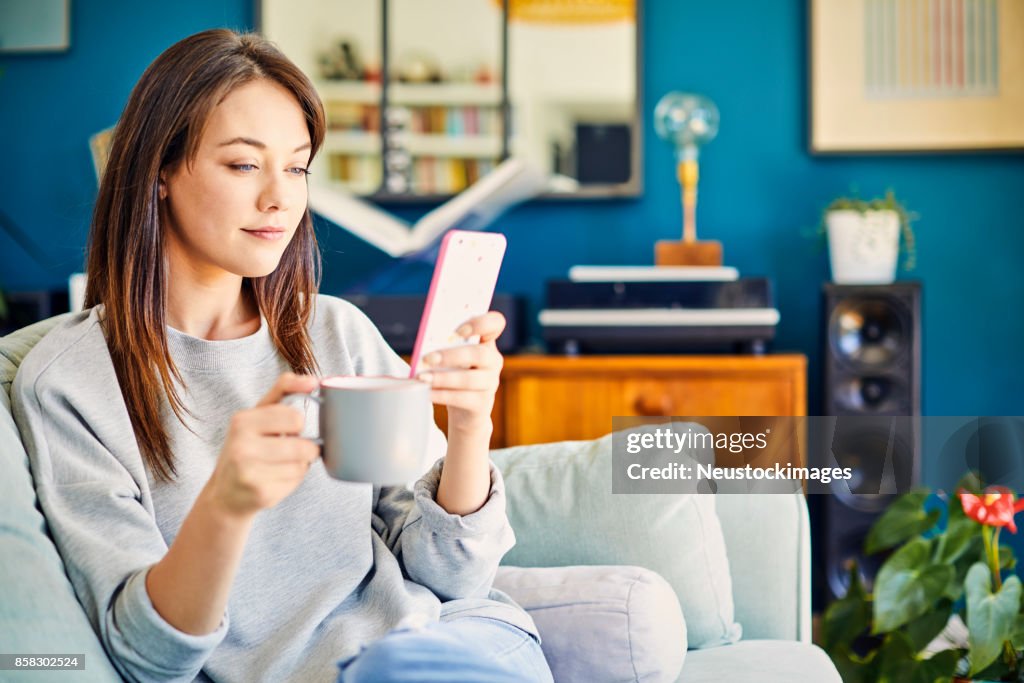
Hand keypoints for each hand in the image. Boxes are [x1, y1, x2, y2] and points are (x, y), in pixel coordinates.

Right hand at [203, 372, 320, 519]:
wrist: (225, 494)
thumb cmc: (247, 447)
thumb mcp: (257, 414)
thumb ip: (284, 390)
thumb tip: (314, 380)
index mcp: (242, 421)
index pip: (295, 417)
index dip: (297, 425)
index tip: (286, 429)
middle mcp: (242, 446)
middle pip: (303, 445)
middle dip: (304, 447)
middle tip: (288, 449)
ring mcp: (250, 472)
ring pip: (302, 464)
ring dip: (299, 465)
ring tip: (279, 465)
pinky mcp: (261, 494)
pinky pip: (296, 482)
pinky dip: (293, 481)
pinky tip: (274, 479)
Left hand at [416, 311, 504, 435]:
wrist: (465, 412)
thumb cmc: (454, 375)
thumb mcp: (452, 357)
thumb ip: (444, 346)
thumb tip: (424, 346)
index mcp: (486, 342)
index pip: (495, 323)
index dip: (480, 324)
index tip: (457, 331)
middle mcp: (493, 361)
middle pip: (479, 354)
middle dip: (452, 356)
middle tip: (427, 358)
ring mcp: (491, 383)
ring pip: (469, 379)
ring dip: (443, 378)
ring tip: (422, 378)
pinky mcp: (482, 403)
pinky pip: (461, 398)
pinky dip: (441, 395)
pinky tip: (427, 392)